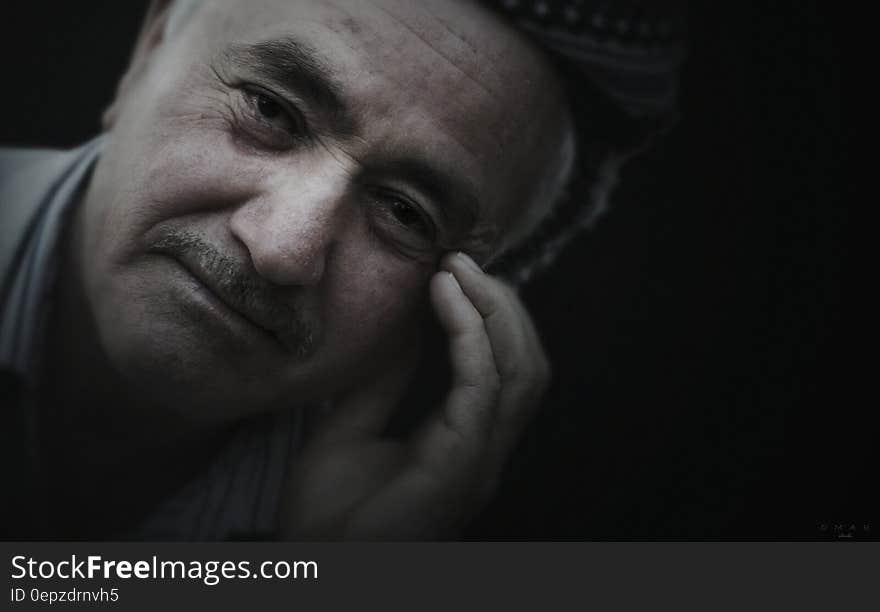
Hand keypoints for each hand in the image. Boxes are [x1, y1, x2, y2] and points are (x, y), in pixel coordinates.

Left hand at [278, 252, 550, 539]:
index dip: (490, 316)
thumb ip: (384, 381)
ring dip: (494, 310)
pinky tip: (444, 298)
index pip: (505, 369)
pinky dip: (471, 334)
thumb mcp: (350, 427)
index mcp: (465, 443)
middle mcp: (484, 450)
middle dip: (502, 305)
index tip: (453, 271)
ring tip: (457, 270)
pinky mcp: (462, 466)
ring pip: (521, 370)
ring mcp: (480, 461)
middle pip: (527, 363)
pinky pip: (483, 387)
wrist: (314, 570)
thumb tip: (407, 324)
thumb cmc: (328, 515)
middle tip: (461, 261)